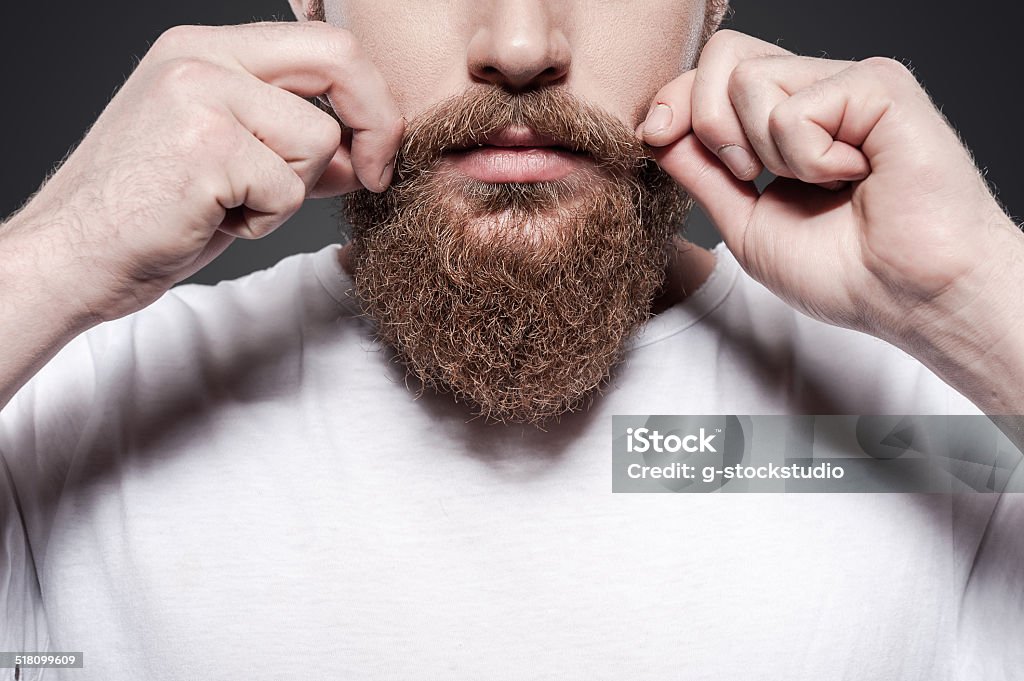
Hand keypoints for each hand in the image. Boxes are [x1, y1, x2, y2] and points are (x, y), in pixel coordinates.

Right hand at [5, 21, 403, 322]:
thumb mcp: (231, 164)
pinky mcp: (205, 146)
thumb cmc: (150, 215)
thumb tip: (364, 153)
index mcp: (207, 50)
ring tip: (232, 206)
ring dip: (291, 193)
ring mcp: (199, 95)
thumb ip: (295, 145)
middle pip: (340, 62)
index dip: (372, 99)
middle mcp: (201, 57)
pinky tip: (214, 220)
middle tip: (374, 176)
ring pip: (318, 140)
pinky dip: (265, 222)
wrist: (72, 256)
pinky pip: (288, 190)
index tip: (376, 154)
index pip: (324, 45)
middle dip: (377, 124)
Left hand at [640, 30, 1022, 351]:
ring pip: (749, 79)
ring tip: (822, 183)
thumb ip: (702, 170)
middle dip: (709, 124)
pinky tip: (854, 177)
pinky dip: (810, 160)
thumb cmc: (844, 271)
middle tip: (752, 176)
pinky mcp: (879, 86)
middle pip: (724, 58)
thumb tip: (657, 127)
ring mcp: (849, 84)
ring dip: (769, 153)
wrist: (907, 298)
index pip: (714, 75)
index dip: (674, 99)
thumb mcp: (746, 220)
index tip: (656, 135)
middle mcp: (818, 90)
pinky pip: (795, 108)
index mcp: (789, 118)